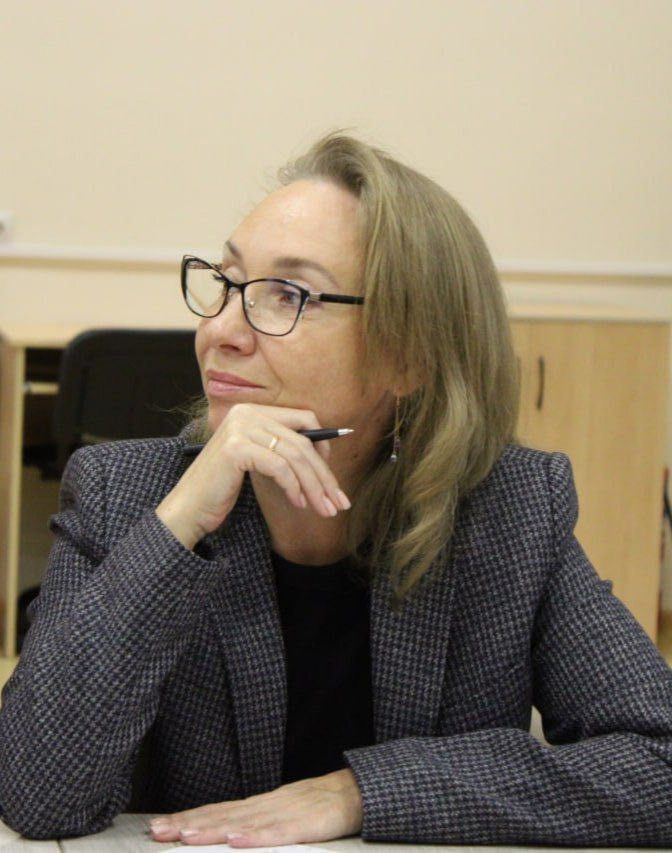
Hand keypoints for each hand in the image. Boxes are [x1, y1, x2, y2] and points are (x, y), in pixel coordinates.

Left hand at [148, 767, 363, 846]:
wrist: (358, 793)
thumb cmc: (320, 808)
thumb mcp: (283, 813)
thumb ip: (256, 822)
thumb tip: (224, 833)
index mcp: (260, 804)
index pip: (217, 810)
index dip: (187, 818)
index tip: (158, 825)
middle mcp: (266, 804)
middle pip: (222, 814)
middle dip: (187, 823)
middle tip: (157, 831)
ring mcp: (285, 812)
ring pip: (243, 822)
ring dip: (211, 829)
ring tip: (185, 836)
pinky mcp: (305, 824)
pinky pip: (278, 833)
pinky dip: (256, 837)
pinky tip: (236, 840)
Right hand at [156, 403, 351, 548]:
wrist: (188, 508)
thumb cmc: (222, 488)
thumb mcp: (256, 461)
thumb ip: (280, 449)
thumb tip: (325, 456)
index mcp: (252, 411)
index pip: (303, 420)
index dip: (324, 446)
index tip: (332, 475)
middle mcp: (246, 413)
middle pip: (302, 441)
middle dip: (324, 475)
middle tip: (338, 501)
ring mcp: (240, 428)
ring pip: (295, 455)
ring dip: (314, 486)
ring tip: (323, 509)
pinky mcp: (236, 448)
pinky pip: (280, 467)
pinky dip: (294, 487)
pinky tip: (298, 503)